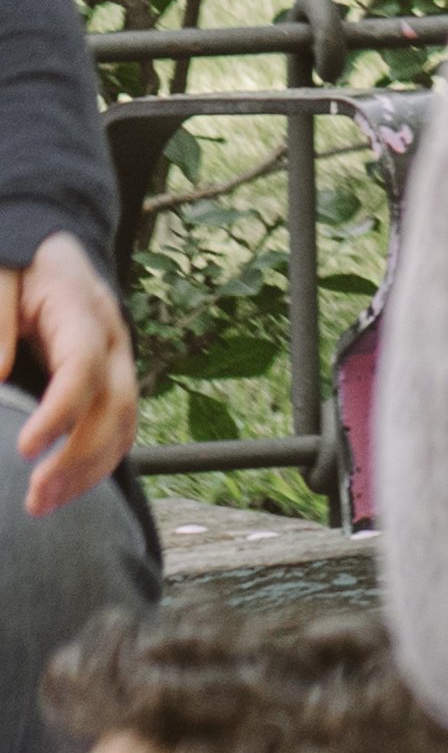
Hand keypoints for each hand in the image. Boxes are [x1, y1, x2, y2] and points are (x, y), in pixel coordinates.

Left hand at [9, 240, 125, 516]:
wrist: (48, 248)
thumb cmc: (17, 264)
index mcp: (83, 311)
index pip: (84, 368)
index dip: (60, 412)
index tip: (24, 449)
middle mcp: (114, 340)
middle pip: (116, 406)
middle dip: (80, 459)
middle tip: (35, 498)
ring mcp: (120, 361)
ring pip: (125, 424)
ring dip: (91, 471)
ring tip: (45, 505)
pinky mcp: (113, 380)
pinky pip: (120, 427)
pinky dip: (98, 463)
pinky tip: (65, 488)